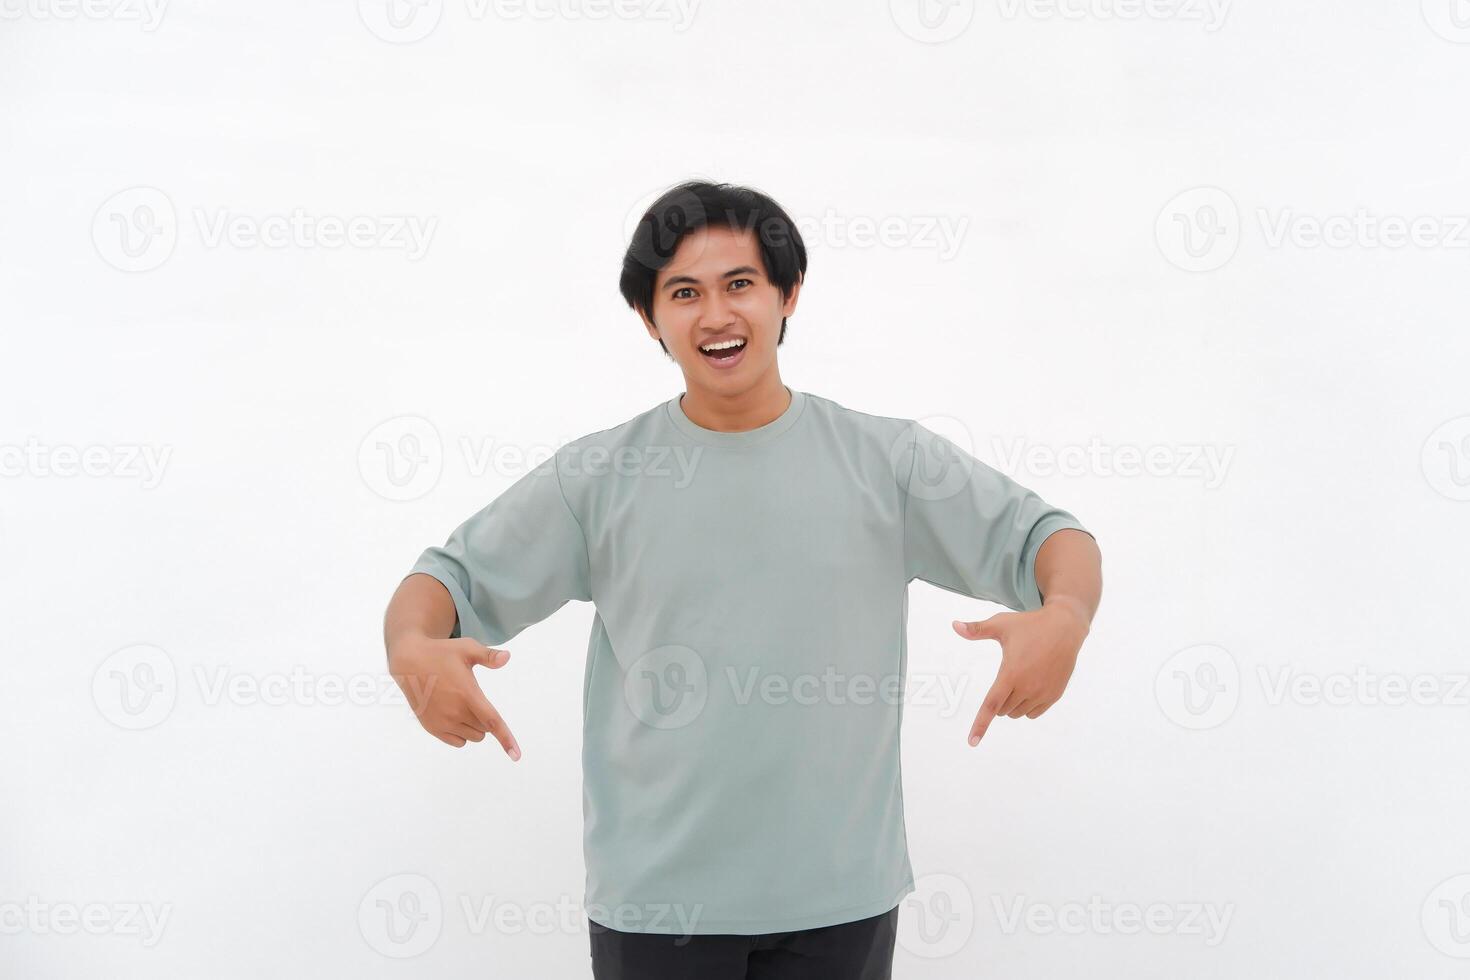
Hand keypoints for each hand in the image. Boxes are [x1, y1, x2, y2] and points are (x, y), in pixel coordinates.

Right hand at [388, 635, 521, 757]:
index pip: (492, 721)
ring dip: (475, 727)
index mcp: (467, 694)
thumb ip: (488, 656)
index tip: (516, 755)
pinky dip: (462, 734)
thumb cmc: (441, 653)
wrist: (409, 662)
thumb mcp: (466, 648)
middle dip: (485, 718)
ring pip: (473, 737)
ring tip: (461, 704)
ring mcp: (442, 722)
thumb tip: (507, 657)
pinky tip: (454, 716)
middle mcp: (455, 712)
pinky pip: (458, 742)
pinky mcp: (432, 728)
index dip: (506, 738)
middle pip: (485, 729)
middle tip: (472, 697)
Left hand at [953, 598, 1089, 745]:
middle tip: (1009, 673)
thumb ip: (976, 630)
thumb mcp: (1001, 624)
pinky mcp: (1054, 696)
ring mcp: (1042, 693)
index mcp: (1011, 674)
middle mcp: (1027, 687)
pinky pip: (1033, 713)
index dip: (980, 724)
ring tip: (1021, 677)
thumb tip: (954, 625)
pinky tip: (1032, 687)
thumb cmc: (1030, 625)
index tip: (972, 742)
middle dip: (1000, 698)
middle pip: (1003, 710)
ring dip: (1013, 703)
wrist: (1065, 627)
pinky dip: (1027, 706)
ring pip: (1017, 713)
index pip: (991, 706)